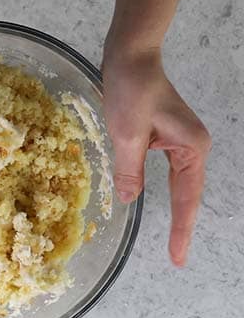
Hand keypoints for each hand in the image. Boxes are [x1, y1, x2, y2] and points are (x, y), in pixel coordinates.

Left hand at [101, 46, 209, 265]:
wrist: (131, 57)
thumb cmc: (132, 89)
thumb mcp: (125, 134)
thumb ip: (130, 169)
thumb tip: (132, 199)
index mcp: (190, 148)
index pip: (186, 198)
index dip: (181, 229)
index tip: (178, 257)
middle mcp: (191, 147)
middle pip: (188, 195)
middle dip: (183, 227)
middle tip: (178, 260)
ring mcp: (180, 143)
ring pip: (179, 186)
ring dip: (178, 212)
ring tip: (175, 243)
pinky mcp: (165, 139)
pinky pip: (168, 174)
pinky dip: (166, 193)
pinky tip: (163, 209)